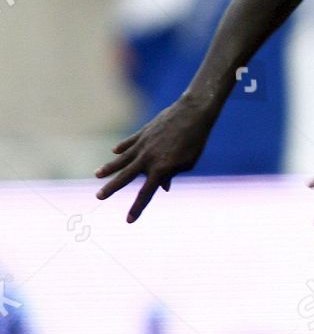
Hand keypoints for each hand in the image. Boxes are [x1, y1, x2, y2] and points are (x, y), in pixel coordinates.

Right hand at [94, 99, 214, 221]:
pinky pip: (129, 142)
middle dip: (112, 188)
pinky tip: (114, 152)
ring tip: (97, 174)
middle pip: (125, 177)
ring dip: (109, 167)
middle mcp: (147, 158)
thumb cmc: (195, 140)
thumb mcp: (187, 162)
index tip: (128, 221)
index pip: (146, 193)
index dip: (137, 208)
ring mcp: (142, 144)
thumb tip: (162, 187)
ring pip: (121, 159)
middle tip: (98, 197)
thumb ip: (172, 174)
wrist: (193, 112)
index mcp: (161, 169)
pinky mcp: (143, 132)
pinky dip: (122, 147)